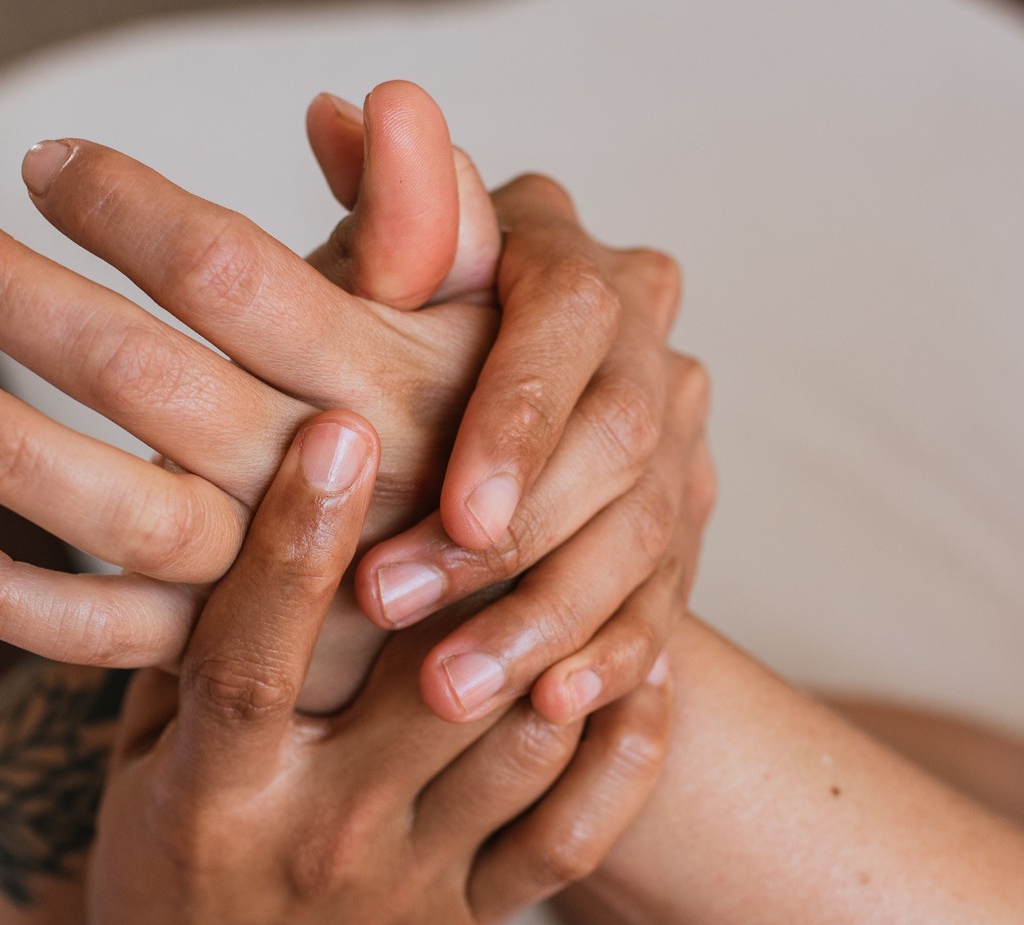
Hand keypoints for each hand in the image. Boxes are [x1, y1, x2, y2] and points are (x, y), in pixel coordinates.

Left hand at [0, 82, 710, 720]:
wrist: (546, 637)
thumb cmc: (496, 450)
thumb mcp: (495, 333)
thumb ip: (434, 223)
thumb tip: (381, 104)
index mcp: (375, 377)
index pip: (233, 275)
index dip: (132, 210)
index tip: (45, 162)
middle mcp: (318, 477)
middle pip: (149, 377)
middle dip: (14, 294)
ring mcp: (274, 582)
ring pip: (120, 516)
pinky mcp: (236, 661)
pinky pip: (109, 642)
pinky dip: (4, 602)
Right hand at [87, 407, 672, 924]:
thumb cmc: (165, 869)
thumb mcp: (140, 760)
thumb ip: (187, 645)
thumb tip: (220, 483)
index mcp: (215, 793)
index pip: (256, 655)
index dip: (296, 541)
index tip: (340, 427)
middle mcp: (316, 838)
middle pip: (423, 690)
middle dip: (483, 566)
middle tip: (538, 444)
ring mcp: (405, 887)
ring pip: (522, 754)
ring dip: (579, 647)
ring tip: (616, 538)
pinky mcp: (468, 924)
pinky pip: (571, 839)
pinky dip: (625, 756)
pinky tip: (649, 671)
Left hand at [303, 89, 717, 723]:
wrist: (480, 435)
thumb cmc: (405, 345)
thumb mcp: (383, 291)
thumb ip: (382, 228)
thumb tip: (343, 115)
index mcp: (574, 271)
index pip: (572, 327)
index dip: (521, 418)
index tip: (457, 507)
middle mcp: (647, 356)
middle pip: (615, 448)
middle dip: (511, 540)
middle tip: (392, 606)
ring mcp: (678, 455)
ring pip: (639, 542)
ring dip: (541, 619)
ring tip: (443, 690)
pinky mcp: (680, 543)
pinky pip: (665, 609)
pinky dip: (608, 661)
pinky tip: (551, 711)